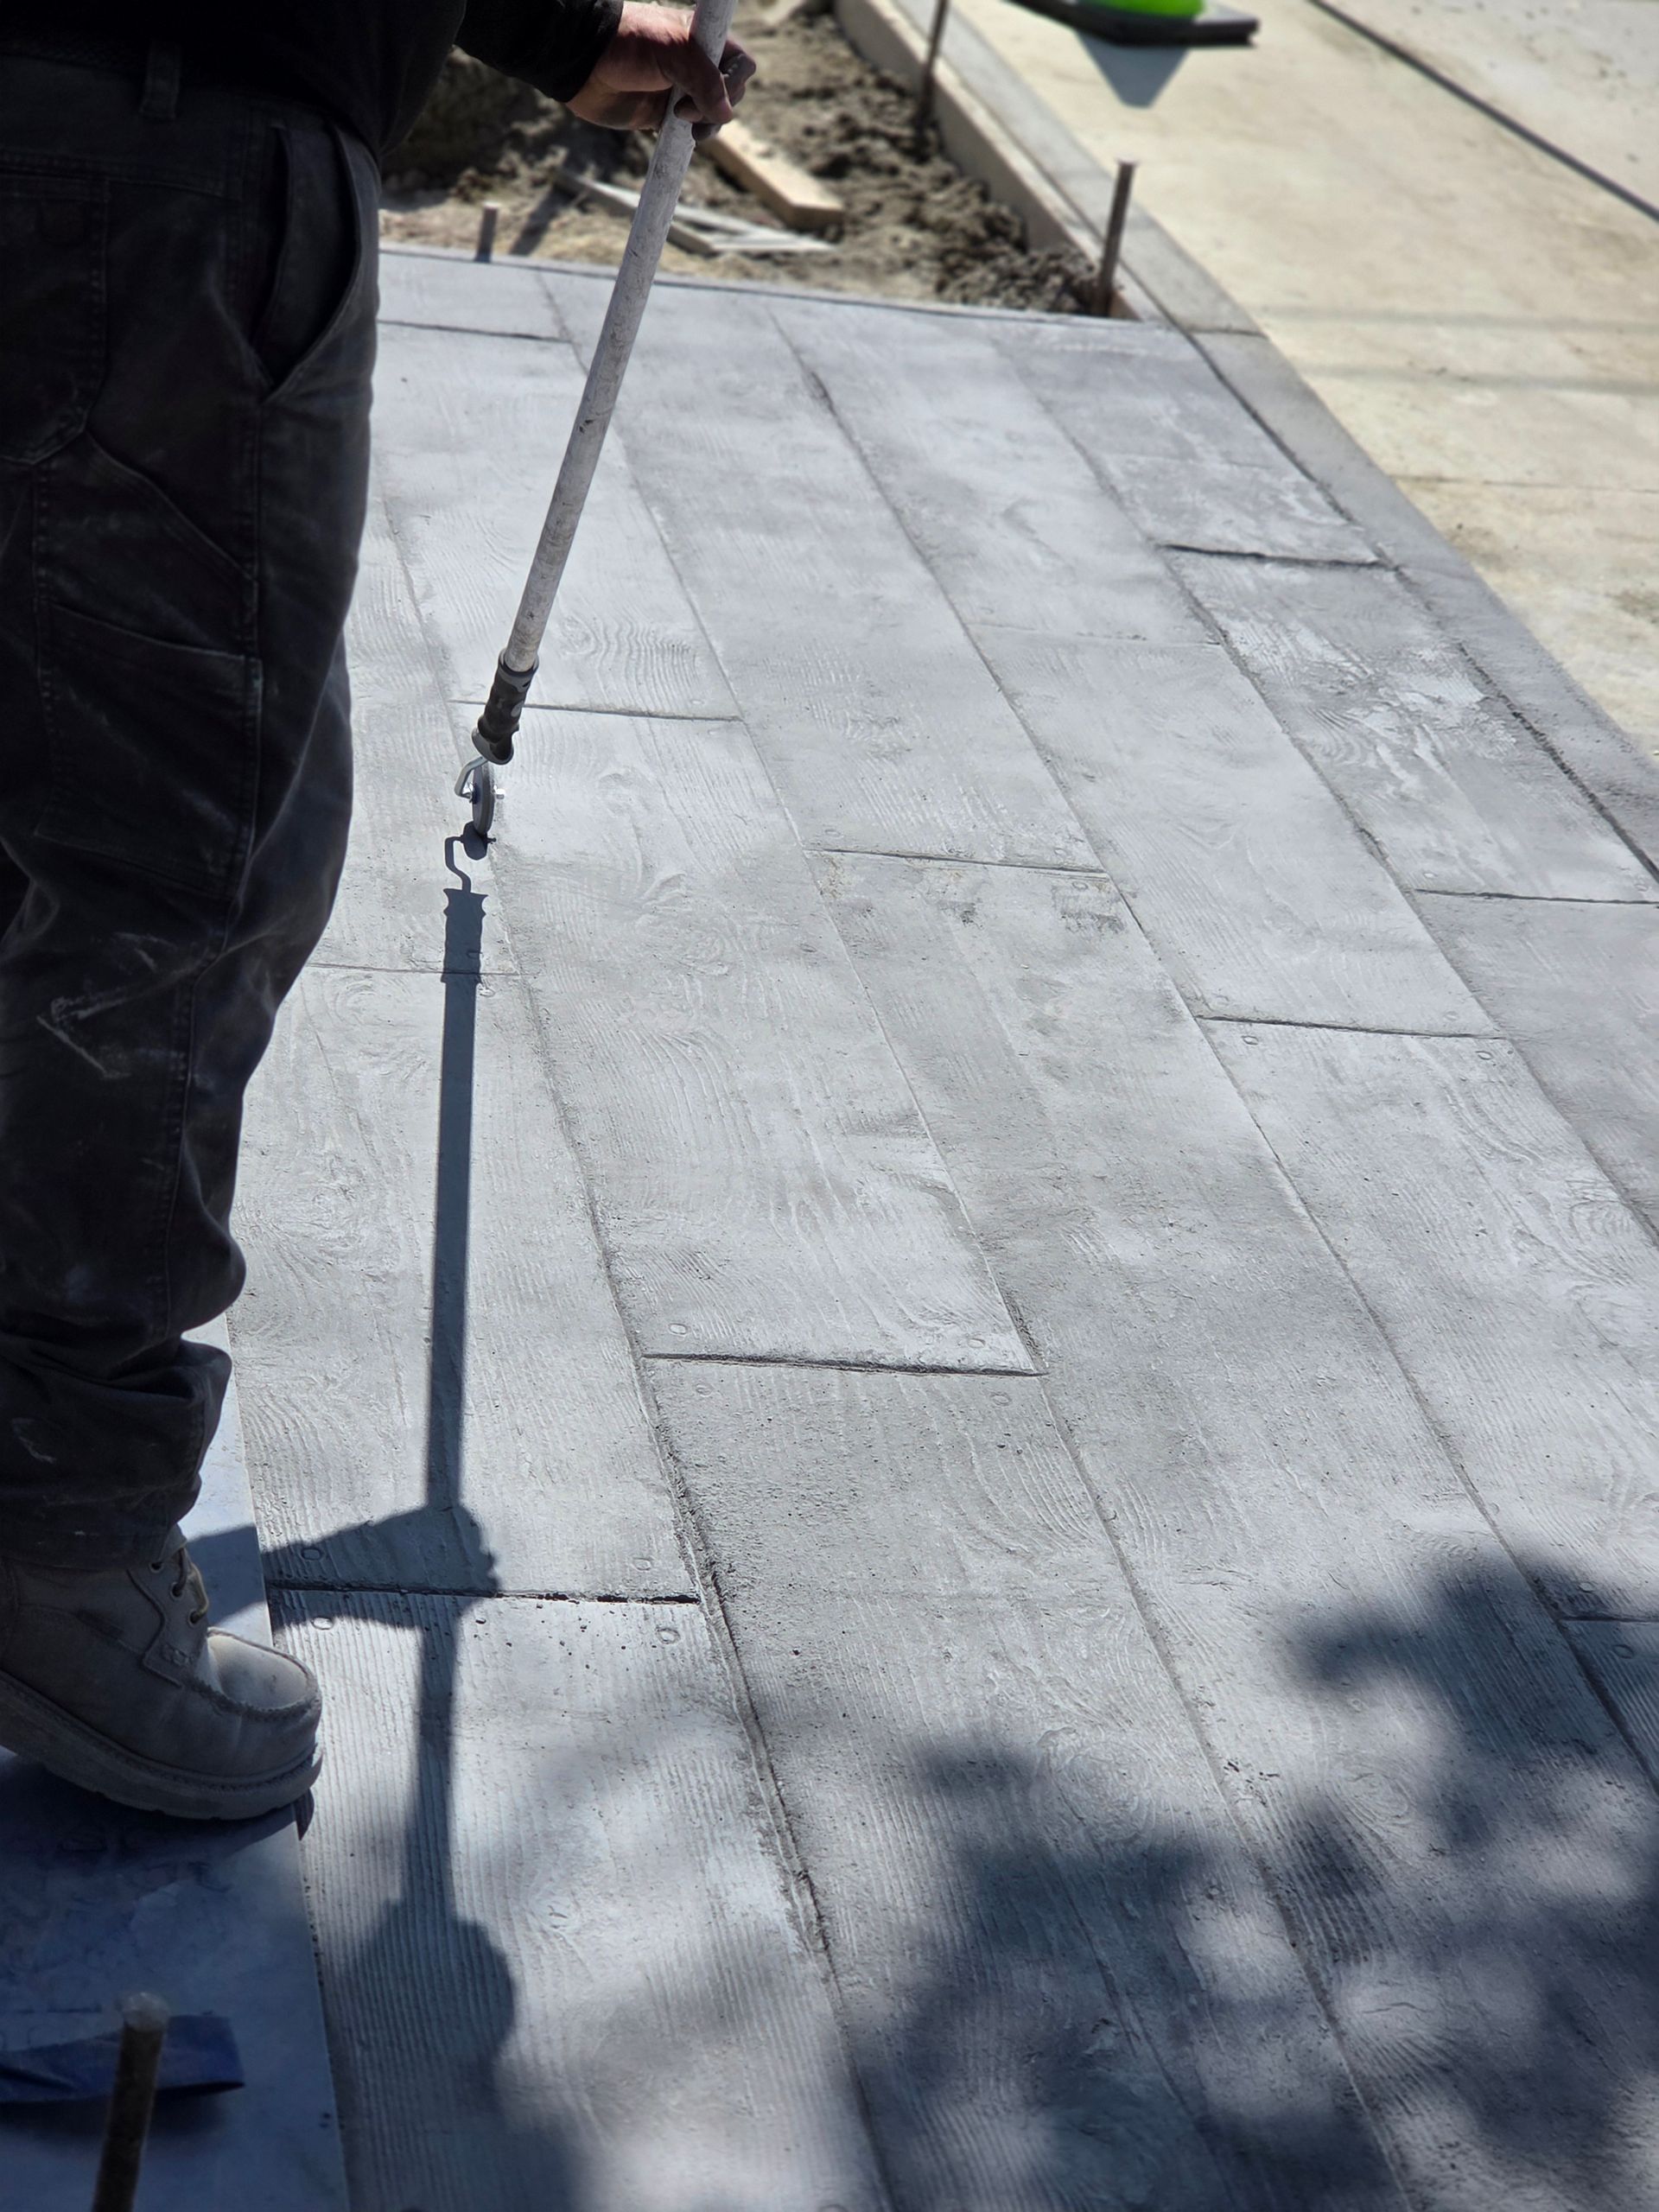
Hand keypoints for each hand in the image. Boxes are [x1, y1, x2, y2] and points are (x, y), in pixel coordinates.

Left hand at [568, 2, 755, 136]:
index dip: (734, 80)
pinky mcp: (665, 115)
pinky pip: (689, 132)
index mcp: (704, 41)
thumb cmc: (628, 44)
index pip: (740, 64)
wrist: (585, 63)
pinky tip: (680, 135)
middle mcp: (697, 66)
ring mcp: (682, 92)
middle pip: (731, 94)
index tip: (713, 88)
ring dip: (706, 125)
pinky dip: (689, 137)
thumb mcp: (673, 53)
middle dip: (716, 106)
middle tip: (684, 108)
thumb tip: (726, 114)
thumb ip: (704, 80)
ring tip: (682, 123)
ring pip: (713, 116)